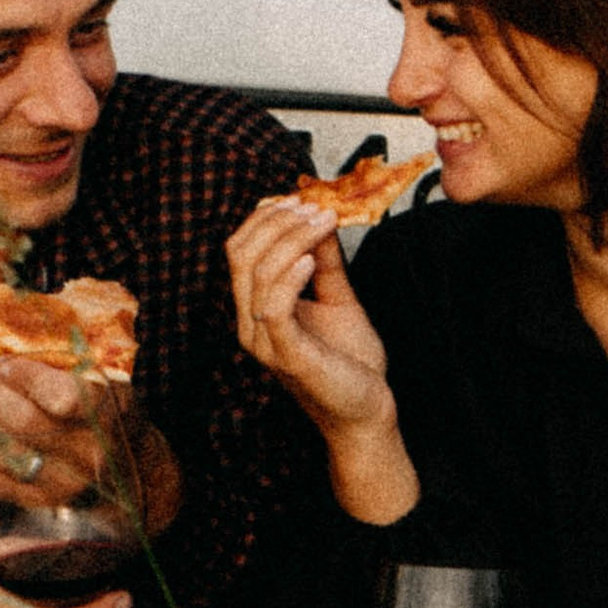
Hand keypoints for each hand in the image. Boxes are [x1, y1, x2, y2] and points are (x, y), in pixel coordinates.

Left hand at [0, 359, 183, 536]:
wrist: (130, 466)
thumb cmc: (109, 408)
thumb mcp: (101, 375)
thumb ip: (56, 358)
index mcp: (108, 414)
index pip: (59, 400)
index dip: (23, 376)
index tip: (6, 363)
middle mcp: (89, 455)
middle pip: (20, 420)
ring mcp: (64, 484)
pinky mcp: (38, 501)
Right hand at [227, 195, 418, 521]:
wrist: (367, 408)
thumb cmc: (350, 359)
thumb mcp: (337, 297)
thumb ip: (325, 261)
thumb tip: (321, 216)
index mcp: (256, 308)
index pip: (241, 250)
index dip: (266, 218)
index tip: (303, 199)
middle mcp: (249, 324)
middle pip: (240, 254)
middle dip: (276, 222)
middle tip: (314, 206)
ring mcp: (264, 342)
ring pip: (255, 273)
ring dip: (291, 239)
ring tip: (323, 222)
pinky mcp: (286, 356)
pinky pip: (272, 306)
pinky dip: (289, 275)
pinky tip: (313, 257)